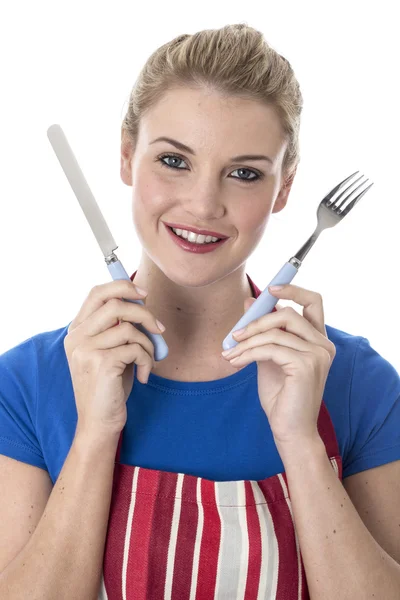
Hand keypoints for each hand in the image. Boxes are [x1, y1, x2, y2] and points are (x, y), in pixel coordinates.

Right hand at [64, 280, 164, 439]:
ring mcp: (86, 350)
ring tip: (148, 361)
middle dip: (145, 314)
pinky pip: (136, 349)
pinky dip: (147, 361)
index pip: (97, 293)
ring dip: (149, 345)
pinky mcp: (101, 363)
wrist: (98, 422)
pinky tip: (144, 376)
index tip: (144, 293)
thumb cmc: (109, 386)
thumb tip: (142, 301)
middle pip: (116, 304)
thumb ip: (117, 327)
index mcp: (77, 331)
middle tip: (159, 329)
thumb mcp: (110, 351)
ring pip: (130, 329)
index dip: (123, 286)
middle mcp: (77, 337)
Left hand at [221, 285, 335, 448]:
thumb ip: (263, 331)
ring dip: (246, 341)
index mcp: (318, 339)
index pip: (314, 301)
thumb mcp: (268, 356)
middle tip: (234, 334)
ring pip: (275, 332)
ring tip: (230, 353)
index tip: (269, 288)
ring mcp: (318, 354)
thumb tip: (250, 302)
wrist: (290, 431)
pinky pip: (269, 348)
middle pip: (287, 313)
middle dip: (255, 321)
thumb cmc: (281, 396)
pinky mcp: (306, 366)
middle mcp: (323, 344)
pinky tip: (236, 362)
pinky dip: (248, 353)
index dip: (293, 289)